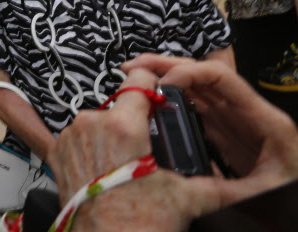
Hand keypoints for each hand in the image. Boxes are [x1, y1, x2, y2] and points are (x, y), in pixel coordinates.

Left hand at [48, 68, 221, 231]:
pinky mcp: (56, 152)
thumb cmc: (139, 223)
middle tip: (142, 152)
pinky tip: (101, 169)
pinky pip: (76, 138)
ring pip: (96, 121)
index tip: (156, 94)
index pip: (138, 80)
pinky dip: (88, 148)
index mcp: (122, 126)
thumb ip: (215, 184)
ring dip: (108, 135)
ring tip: (121, 166)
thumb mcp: (184, 197)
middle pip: (118, 106)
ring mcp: (70, 137)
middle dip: (131, 122)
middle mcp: (91, 124)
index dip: (151, 85)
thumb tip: (241, 186)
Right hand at [124, 54, 297, 200]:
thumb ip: (233, 188)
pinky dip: (169, 99)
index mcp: (261, 117)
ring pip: (194, 88)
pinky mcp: (223, 132)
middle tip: (134, 65)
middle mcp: (244, 112)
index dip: (190, 71)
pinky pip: (193, 108)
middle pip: (202, 75)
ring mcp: (232, 120)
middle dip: (166, 65)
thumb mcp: (268, 191)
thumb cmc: (296, 189)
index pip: (222, 77)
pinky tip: (150, 99)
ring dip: (163, 78)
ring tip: (135, 75)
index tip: (164, 82)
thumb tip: (192, 186)